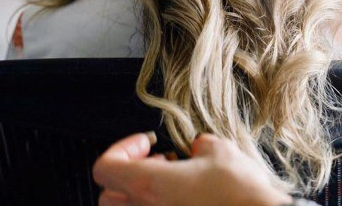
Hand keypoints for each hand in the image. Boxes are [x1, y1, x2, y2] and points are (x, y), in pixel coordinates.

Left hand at [92, 132, 291, 205]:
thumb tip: (195, 149)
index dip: (122, 148)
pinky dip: (160, 205)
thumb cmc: (238, 192)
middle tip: (155, 162)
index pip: (104, 167)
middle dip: (127, 174)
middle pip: (107, 195)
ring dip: (142, 193)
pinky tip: (186, 198)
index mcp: (149, 186)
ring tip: (172, 182)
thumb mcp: (217, 149)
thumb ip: (196, 145)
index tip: (146, 142)